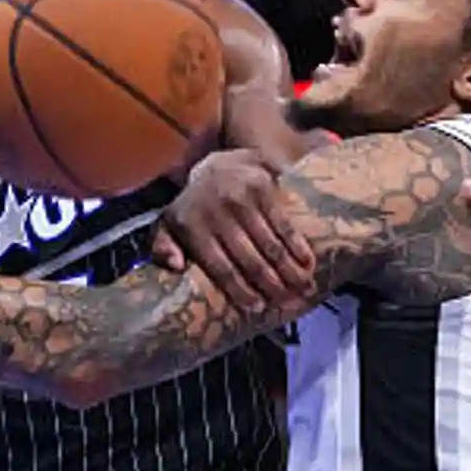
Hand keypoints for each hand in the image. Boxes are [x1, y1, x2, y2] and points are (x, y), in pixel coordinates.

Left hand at [150, 148, 315, 311]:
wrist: (216, 162)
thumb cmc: (194, 207)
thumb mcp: (168, 224)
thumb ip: (162, 247)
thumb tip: (174, 266)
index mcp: (192, 226)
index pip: (220, 266)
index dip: (240, 290)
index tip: (256, 308)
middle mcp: (218, 212)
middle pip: (250, 259)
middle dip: (271, 285)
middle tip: (287, 303)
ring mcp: (242, 199)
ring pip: (270, 244)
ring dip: (290, 270)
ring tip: (304, 289)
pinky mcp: (263, 188)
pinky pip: (284, 224)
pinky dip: (298, 245)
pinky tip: (308, 263)